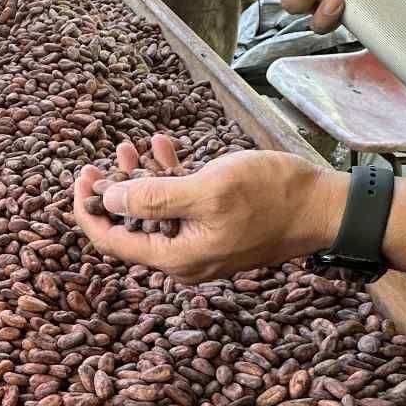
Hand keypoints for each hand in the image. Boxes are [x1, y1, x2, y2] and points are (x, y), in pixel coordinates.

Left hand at [72, 134, 346, 284]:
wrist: (323, 208)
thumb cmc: (271, 196)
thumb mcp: (206, 190)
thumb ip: (154, 196)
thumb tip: (110, 197)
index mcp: (176, 257)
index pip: (113, 241)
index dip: (89, 211)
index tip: (81, 179)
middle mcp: (184, 259)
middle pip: (130, 228)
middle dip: (114, 192)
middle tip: (100, 161)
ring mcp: (201, 245)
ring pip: (155, 214)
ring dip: (141, 180)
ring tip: (130, 147)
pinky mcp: (217, 229)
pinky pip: (181, 208)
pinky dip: (169, 180)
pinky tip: (163, 149)